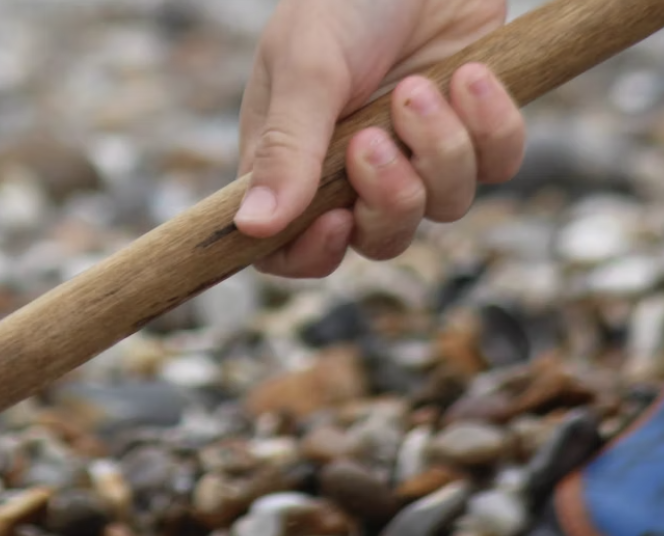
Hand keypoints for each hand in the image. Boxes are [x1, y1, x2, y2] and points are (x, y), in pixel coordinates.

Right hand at [235, 0, 525, 277]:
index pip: (289, 250)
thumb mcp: (305, 67)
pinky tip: (471, 74)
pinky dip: (491, 126)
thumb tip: (251, 229)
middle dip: (388, 200)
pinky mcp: (477, 128)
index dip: (311, 253)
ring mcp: (417, 152)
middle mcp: (352, 169)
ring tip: (421, 86)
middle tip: (374, 140)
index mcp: (291, 162)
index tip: (335, 219)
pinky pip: (499, 165)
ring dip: (438, 148)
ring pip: (443, 207)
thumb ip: (284, 150)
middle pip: (377, 240)